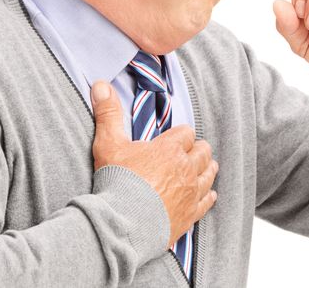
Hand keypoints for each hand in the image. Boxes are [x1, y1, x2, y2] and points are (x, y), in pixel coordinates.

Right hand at [90, 81, 217, 245]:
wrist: (124, 224)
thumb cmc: (117, 183)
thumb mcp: (108, 144)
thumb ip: (107, 114)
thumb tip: (100, 85)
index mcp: (170, 148)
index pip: (186, 133)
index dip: (180, 135)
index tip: (173, 139)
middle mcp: (186, 167)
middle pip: (202, 151)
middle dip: (196, 149)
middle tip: (188, 152)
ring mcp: (191, 191)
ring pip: (209, 173)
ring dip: (205, 168)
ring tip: (200, 167)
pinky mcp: (191, 213)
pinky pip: (207, 200)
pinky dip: (207, 195)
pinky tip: (206, 194)